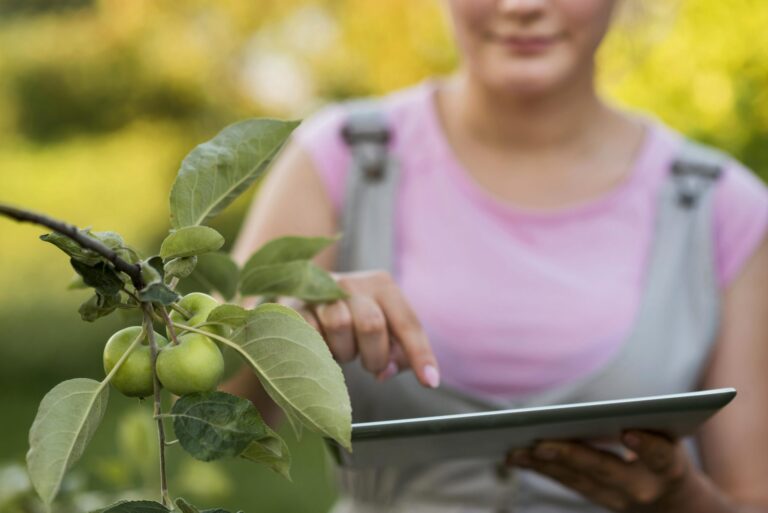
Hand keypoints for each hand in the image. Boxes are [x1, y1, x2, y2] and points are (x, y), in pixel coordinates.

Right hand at [281, 270, 440, 388]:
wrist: (300, 306)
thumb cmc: (351, 324)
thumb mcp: (381, 332)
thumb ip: (395, 353)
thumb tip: (386, 372)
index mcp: (381, 285)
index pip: (406, 322)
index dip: (419, 354)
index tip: (429, 382)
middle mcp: (351, 282)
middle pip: (372, 324)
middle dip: (375, 356)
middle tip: (371, 366)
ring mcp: (319, 292)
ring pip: (339, 327)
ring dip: (344, 352)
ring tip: (342, 350)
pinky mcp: (293, 307)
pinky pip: (311, 334)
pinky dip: (321, 351)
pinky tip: (321, 349)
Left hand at [507, 431, 698, 511]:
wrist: (675, 505)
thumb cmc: (668, 456)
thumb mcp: (671, 438)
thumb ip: (650, 423)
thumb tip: (616, 411)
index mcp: (670, 469)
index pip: (661, 457)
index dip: (645, 446)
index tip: (628, 432)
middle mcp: (643, 488)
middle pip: (604, 470)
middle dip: (570, 456)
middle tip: (540, 444)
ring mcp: (618, 499)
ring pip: (577, 480)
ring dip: (543, 465)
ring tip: (515, 451)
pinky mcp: (598, 498)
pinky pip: (567, 482)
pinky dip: (540, 468)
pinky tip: (516, 456)